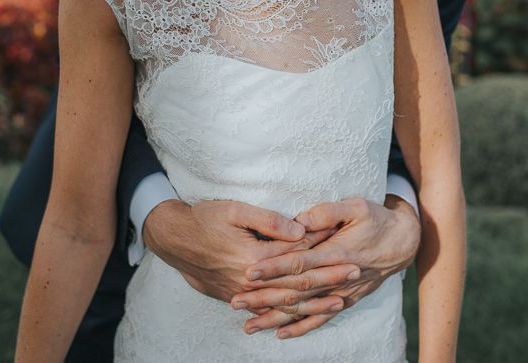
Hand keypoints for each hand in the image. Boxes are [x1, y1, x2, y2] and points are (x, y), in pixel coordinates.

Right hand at [142, 199, 342, 302]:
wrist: (173, 238)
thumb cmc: (204, 218)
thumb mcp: (235, 210)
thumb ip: (269, 221)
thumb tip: (300, 229)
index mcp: (254, 257)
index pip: (296, 255)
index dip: (322, 250)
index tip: (347, 246)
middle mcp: (250, 281)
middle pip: (296, 284)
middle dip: (327, 280)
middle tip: (354, 275)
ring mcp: (242, 292)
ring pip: (284, 302)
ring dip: (313, 303)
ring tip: (339, 302)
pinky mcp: (234, 296)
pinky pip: (266, 309)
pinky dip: (287, 315)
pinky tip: (302, 317)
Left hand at [234, 195, 420, 337]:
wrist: (404, 242)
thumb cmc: (377, 219)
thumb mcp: (357, 207)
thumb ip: (328, 212)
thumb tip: (301, 219)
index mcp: (336, 253)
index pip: (299, 263)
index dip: (274, 268)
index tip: (250, 273)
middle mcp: (337, 278)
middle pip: (296, 291)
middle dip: (265, 298)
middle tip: (236, 301)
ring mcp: (342, 292)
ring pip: (305, 309)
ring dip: (276, 318)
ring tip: (249, 325)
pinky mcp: (346, 300)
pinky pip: (321, 318)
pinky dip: (301, 327)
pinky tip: (281, 334)